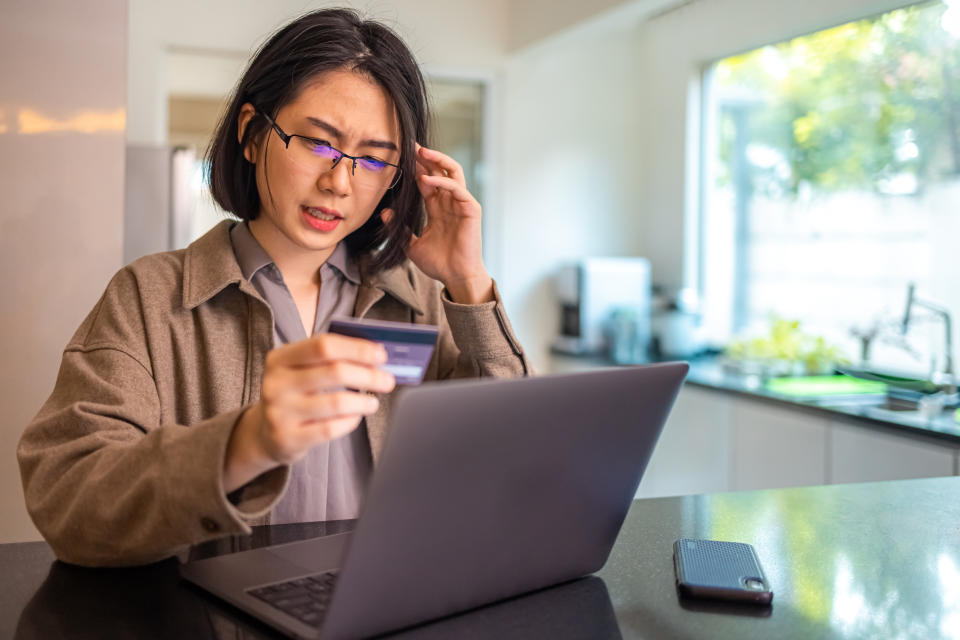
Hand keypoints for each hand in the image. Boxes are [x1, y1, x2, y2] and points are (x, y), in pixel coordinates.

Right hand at [224, 334, 395, 492]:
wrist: (265, 433)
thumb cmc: (295, 394)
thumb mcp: (301, 370)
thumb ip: (330, 359)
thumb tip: (376, 355)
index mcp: (279, 358)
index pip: (324, 345)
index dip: (357, 348)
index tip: (381, 354)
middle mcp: (275, 383)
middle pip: (335, 371)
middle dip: (369, 375)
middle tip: (387, 380)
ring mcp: (279, 412)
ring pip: (337, 402)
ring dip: (364, 401)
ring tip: (373, 402)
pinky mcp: (287, 438)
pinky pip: (331, 429)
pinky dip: (350, 422)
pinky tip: (355, 417)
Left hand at [382, 144, 492, 303]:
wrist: (456, 277)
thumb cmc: (438, 263)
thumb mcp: (410, 244)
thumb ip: (398, 229)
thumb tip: (384, 212)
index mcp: (437, 208)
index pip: (426, 180)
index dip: (415, 167)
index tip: (400, 156)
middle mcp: (449, 202)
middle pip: (439, 171)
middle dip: (425, 157)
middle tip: (409, 144)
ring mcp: (461, 204)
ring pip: (452, 172)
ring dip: (437, 160)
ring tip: (421, 152)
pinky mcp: (471, 209)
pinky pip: (457, 188)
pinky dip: (442, 182)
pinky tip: (426, 180)